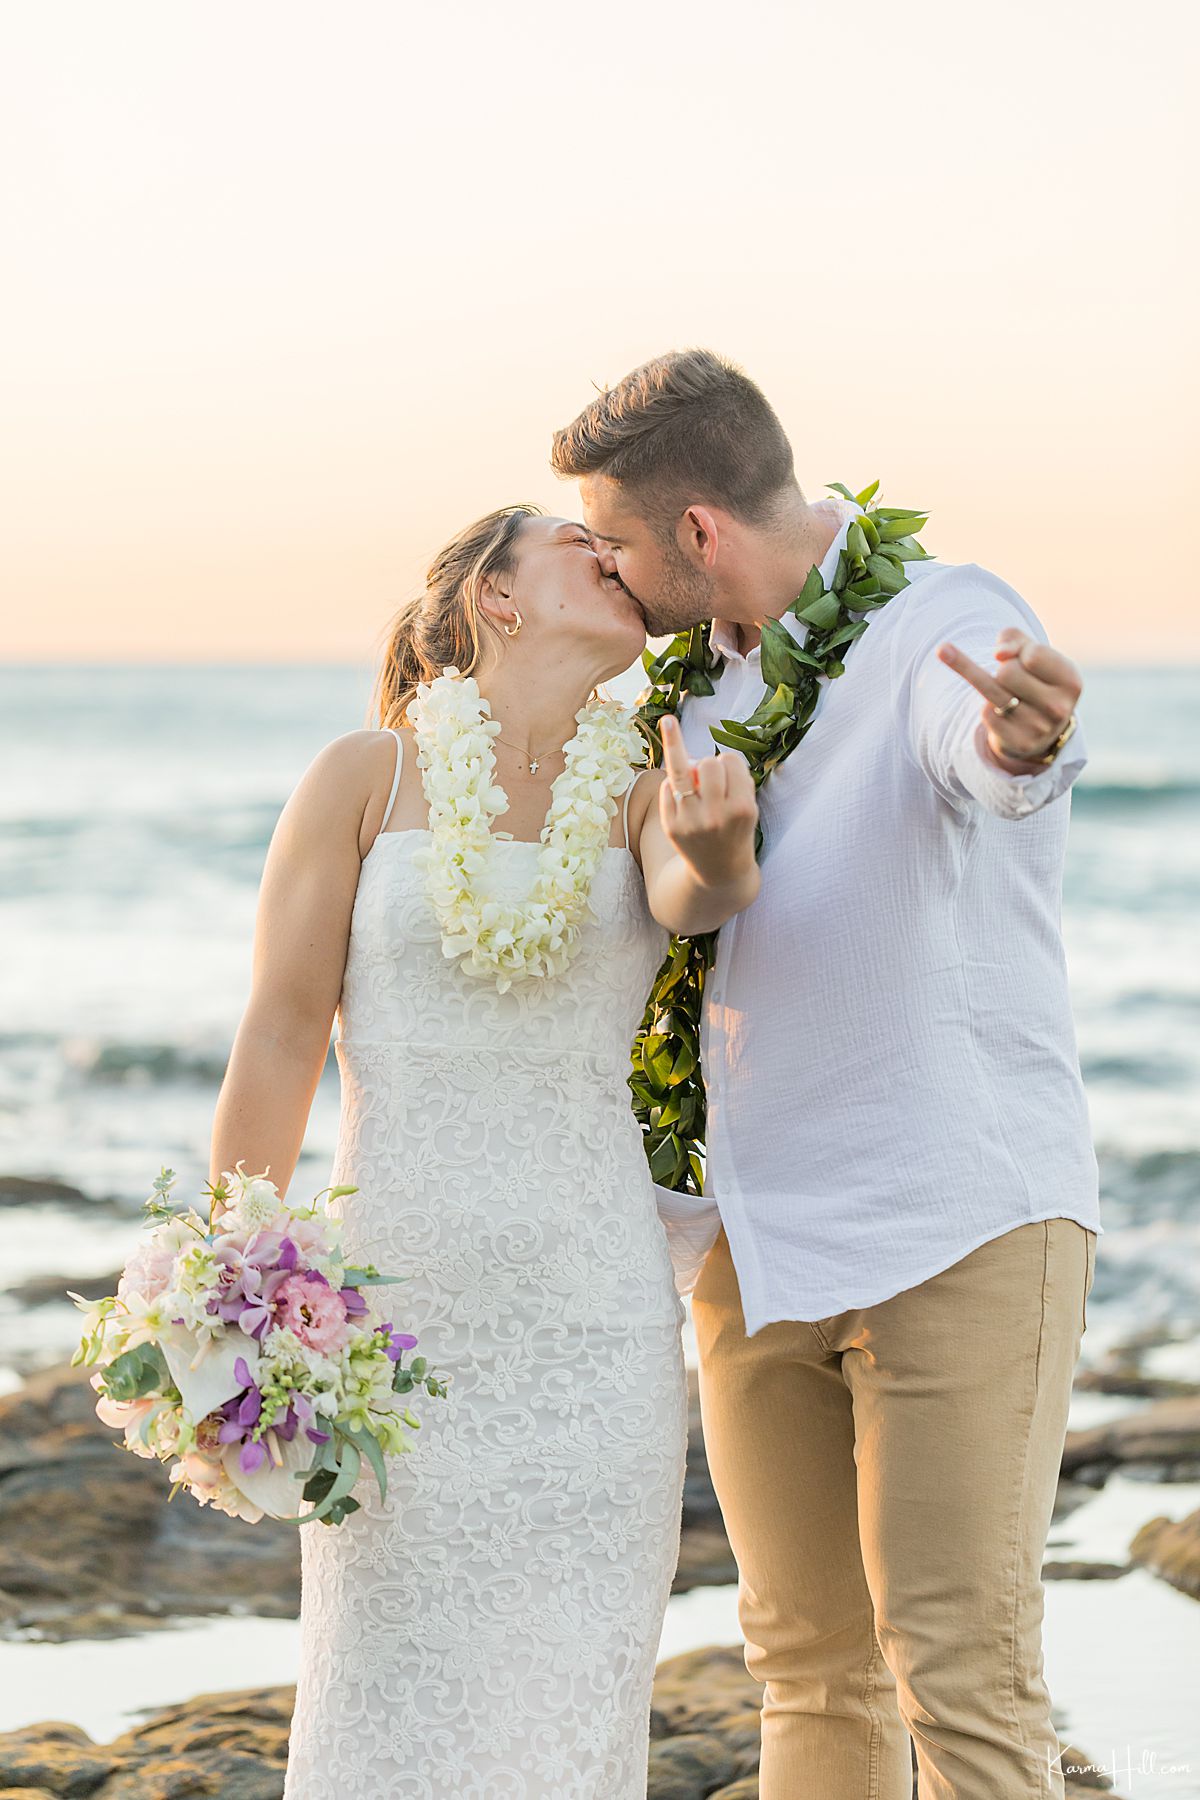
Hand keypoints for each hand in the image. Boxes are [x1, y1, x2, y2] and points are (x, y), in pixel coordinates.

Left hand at [658, 714, 758, 888]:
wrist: (719, 872)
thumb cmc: (735, 827)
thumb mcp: (747, 804)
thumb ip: (729, 776)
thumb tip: (685, 758)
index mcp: (742, 808)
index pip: (731, 760)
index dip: (730, 764)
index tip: (731, 778)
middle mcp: (716, 816)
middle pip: (708, 762)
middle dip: (710, 765)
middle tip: (712, 783)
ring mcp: (691, 822)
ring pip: (683, 769)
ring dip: (690, 768)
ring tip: (695, 782)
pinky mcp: (671, 826)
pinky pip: (666, 786)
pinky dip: (674, 785)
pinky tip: (684, 800)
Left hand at [936, 628, 1081, 771]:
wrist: (1040, 728)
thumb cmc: (1033, 679)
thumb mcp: (1029, 651)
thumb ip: (1012, 638)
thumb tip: (1000, 653)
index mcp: (1071, 681)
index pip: (1033, 654)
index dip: (1021, 651)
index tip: (1025, 659)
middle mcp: (1060, 707)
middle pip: (1007, 672)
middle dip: (1004, 670)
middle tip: (1013, 680)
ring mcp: (1041, 729)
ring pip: (992, 691)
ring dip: (987, 683)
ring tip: (976, 671)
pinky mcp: (1020, 743)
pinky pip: (986, 713)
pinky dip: (988, 708)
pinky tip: (1001, 713)